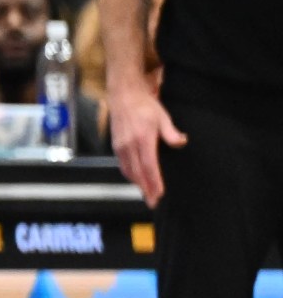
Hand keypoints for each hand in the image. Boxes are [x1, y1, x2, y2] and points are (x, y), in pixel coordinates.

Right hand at [110, 79, 186, 207]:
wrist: (123, 94)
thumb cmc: (143, 105)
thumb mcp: (162, 116)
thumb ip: (171, 132)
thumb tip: (181, 142)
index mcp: (142, 138)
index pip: (149, 166)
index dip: (154, 182)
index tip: (159, 194)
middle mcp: (128, 145)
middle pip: (137, 173)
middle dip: (146, 189)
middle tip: (153, 202)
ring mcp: (120, 146)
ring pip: (128, 171)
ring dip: (137, 184)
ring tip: (147, 194)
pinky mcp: (116, 146)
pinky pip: (123, 165)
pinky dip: (130, 174)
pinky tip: (137, 179)